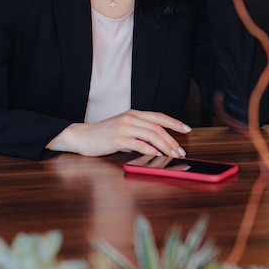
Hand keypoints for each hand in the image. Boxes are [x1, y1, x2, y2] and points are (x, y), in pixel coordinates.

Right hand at [46, 109, 189, 156]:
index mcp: (133, 113)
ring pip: (151, 135)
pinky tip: (157, 155)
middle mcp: (130, 118)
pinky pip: (139, 144)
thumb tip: (158, 142)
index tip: (187, 129)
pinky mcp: (118, 139)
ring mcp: (124, 128)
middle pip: (158, 128)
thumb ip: (139, 130)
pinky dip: (150, 150)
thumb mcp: (123, 127)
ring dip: (165, 146)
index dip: (174, 123)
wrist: (82, 136)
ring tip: (173, 155)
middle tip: (181, 150)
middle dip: (172, 140)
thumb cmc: (103, 134)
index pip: (159, 116)